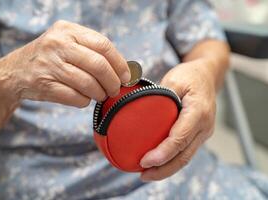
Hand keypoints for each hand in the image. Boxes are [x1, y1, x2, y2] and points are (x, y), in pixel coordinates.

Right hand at [0, 20, 129, 106]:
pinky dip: (84, 101)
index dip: (119, 63)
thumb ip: (92, 50)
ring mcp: (49, 64)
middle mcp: (57, 44)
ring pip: (88, 84)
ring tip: (100, 95)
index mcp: (68, 30)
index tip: (125, 76)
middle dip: (112, 82)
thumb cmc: (50, 58)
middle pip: (98, 65)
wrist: (14, 71)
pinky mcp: (44, 85)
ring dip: (99, 93)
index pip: (103, 45)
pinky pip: (75, 97)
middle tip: (115, 89)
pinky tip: (83, 98)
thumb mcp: (67, 43)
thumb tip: (123, 69)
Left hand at [140, 59, 216, 180]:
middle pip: (184, 155)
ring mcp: (203, 133)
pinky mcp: (199, 135)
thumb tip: (140, 110)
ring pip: (186, 157)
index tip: (145, 161)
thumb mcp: (174, 79)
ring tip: (146, 175)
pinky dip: (171, 161)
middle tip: (142, 175)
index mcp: (198, 112)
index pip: (180, 138)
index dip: (163, 152)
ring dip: (166, 169)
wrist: (207, 76)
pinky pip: (186, 152)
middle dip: (163, 169)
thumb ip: (160, 95)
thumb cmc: (190, 76)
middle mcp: (204, 126)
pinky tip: (157, 165)